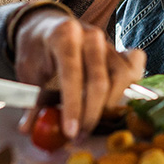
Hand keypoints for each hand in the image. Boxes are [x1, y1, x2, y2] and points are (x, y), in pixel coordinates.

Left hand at [13, 10, 144, 138]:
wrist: (46, 27)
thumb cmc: (38, 50)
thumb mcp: (28, 72)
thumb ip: (32, 100)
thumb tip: (29, 129)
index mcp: (64, 35)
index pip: (72, 74)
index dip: (72, 106)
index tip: (70, 132)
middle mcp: (91, 35)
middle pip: (99, 81)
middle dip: (90, 115)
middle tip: (79, 136)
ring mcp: (108, 42)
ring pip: (121, 78)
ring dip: (109, 106)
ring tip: (91, 121)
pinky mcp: (120, 49)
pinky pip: (135, 67)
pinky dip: (130, 84)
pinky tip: (114, 98)